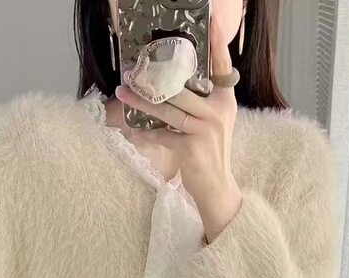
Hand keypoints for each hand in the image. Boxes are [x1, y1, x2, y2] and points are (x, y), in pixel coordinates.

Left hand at [114, 8, 242, 241]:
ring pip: (167, 108)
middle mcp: (217, 111)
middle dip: (155, 79)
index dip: (216, 42)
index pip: (222, 65)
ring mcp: (205, 129)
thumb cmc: (210, 152)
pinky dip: (145, 132)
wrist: (217, 188)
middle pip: (182, 87)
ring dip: (141, 102)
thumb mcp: (213, 122)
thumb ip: (201, 101)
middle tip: (133, 69)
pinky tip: (131, 128)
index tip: (210, 18)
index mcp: (225, 100)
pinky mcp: (190, 147)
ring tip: (123, 92)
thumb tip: (173, 83)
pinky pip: (162, 134)